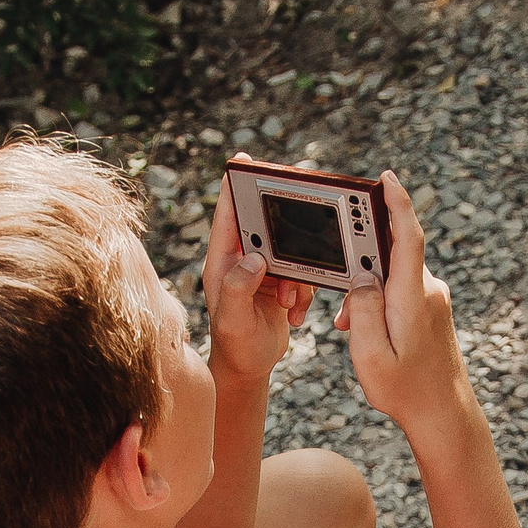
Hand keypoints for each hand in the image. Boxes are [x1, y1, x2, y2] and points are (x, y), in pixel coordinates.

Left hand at [203, 154, 313, 385]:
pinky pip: (301, 272)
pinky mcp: (280, 282)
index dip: (235, 186)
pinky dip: (304, 291)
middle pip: (265, 226)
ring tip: (287, 300)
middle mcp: (241, 259)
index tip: (243, 160)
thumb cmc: (235, 345)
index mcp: (223, 261)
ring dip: (297, 275)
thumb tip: (254, 259)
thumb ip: (238, 287)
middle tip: (295, 247)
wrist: (248, 367)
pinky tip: (294, 312)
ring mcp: (262, 270)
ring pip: (290, 250)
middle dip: (285, 239)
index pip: (228, 216)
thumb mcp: (233, 319)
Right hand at [333, 172, 471, 430]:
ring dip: (365, 291)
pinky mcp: (431, 309)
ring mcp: (432, 299)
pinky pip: (399, 291)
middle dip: (359, 261)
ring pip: (391, 276)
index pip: (408, 237)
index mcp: (412, 297)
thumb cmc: (406, 391)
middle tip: (335, 270)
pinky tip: (365, 332)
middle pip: (390, 254)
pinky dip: (378, 302)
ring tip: (349, 328)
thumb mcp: (370, 356)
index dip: (397, 203)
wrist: (445, 415)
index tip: (386, 179)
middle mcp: (427, 290)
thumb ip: (361, 311)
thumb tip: (361, 279)